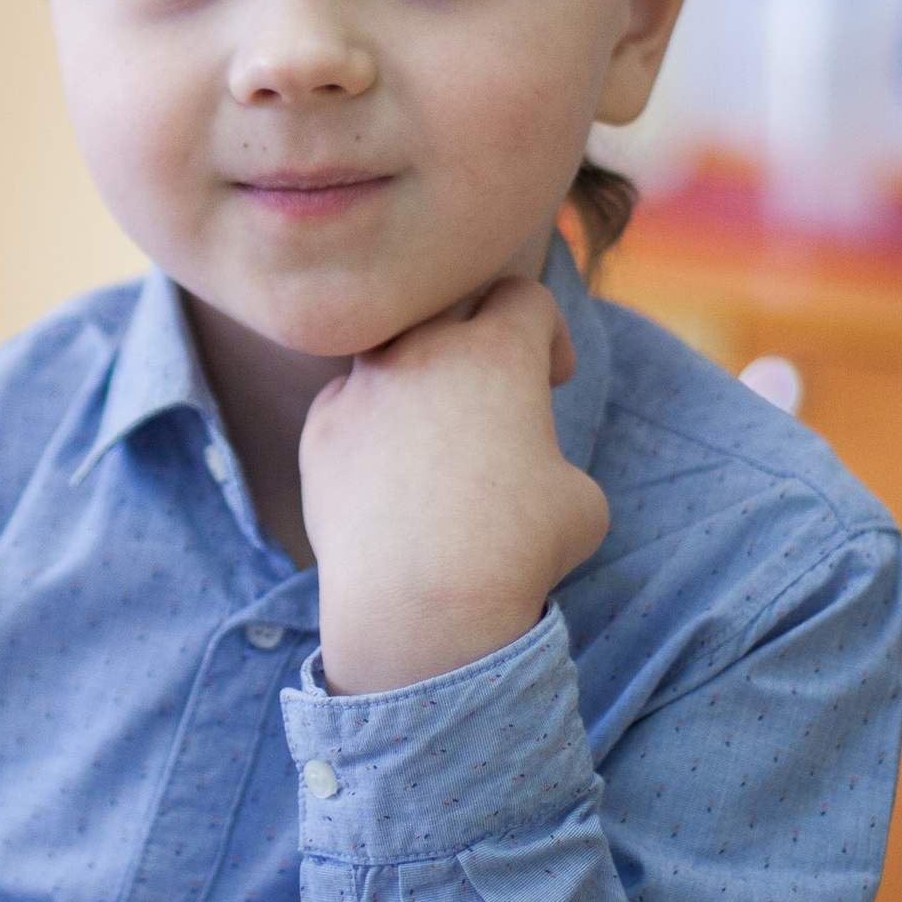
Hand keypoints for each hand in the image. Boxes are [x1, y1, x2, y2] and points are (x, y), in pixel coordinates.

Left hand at [300, 273, 609, 697]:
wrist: (419, 604)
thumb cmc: (515, 552)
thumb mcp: (581, 500)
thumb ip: (552, 457)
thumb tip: (531, 469)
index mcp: (497, 352)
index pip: (526, 297)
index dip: (549, 334)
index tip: (552, 380)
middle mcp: (423, 350)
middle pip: (452, 308)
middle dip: (479, 339)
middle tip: (493, 393)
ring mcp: (361, 385)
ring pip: (392, 352)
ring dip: (418, 377)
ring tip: (434, 435)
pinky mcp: (320, 429)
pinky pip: (349, 404)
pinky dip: (371, 427)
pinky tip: (387, 478)